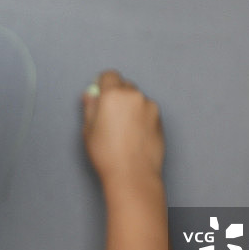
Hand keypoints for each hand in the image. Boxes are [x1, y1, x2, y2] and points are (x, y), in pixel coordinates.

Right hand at [82, 70, 163, 186]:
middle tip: (109, 115)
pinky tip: (134, 135)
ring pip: (136, 99)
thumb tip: (91, 95)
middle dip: (116, 95)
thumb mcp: (88, 129)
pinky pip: (147, 111)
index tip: (99, 95)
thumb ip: (90, 107)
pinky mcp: (160, 119)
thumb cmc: (107, 154)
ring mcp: (150, 107)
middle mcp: (134, 96)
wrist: (133, 174)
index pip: (109, 75)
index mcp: (113, 95)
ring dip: (130, 106)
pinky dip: (140, 117)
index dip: (102, 84)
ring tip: (123, 129)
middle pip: (124, 85)